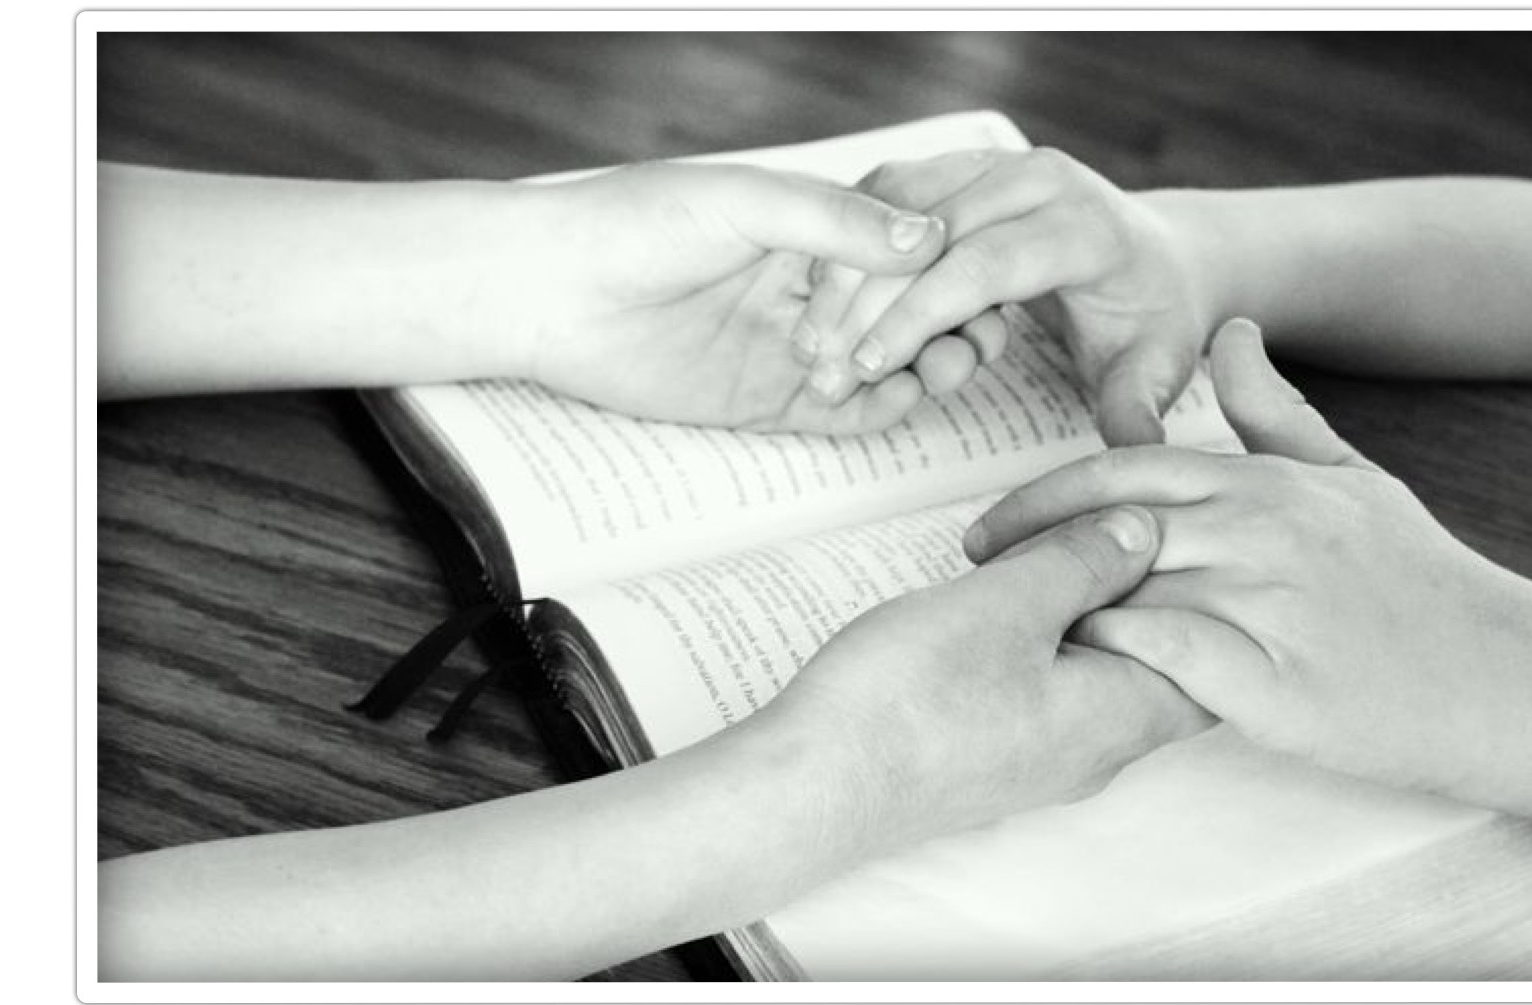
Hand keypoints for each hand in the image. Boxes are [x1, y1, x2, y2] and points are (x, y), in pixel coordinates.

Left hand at [508, 162, 948, 432]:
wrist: (550, 291)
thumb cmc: (634, 223)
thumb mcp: (745, 202)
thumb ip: (835, 222)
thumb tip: (928, 239)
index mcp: (811, 230)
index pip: (905, 252)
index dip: (948, 268)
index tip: (980, 277)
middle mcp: (812, 289)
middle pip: (909, 312)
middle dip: (951, 322)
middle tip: (979, 334)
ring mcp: (795, 348)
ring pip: (888, 365)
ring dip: (927, 366)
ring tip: (948, 365)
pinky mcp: (768, 401)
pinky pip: (845, 414)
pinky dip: (884, 410)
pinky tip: (904, 396)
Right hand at [760, 504, 1213, 845]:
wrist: (815, 785)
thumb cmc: (910, 700)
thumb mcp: (1009, 602)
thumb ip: (1087, 561)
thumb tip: (1145, 532)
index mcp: (1121, 715)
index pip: (1214, 657)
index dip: (1205, 585)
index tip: (1178, 526)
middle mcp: (1097, 751)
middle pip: (1160, 662)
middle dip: (1146, 591)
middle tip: (1113, 526)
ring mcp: (1045, 760)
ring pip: (1101, 674)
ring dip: (1087, 611)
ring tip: (1052, 551)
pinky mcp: (997, 756)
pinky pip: (1053, 691)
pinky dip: (1048, 638)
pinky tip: (1006, 599)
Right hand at [794, 148, 1212, 444]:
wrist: (1156, 256)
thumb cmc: (1151, 317)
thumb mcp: (1155, 368)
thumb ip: (1137, 410)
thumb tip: (1135, 451)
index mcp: (1083, 225)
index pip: (981, 266)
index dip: (917, 316)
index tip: (869, 367)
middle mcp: (1037, 180)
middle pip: (924, 234)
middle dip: (865, 302)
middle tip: (821, 367)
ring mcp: (995, 164)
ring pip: (894, 206)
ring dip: (845, 273)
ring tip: (811, 343)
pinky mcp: (963, 167)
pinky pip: (888, 194)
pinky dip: (849, 245)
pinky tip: (822, 304)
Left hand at [963, 319, 1531, 801]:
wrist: (1506, 676)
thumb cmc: (1421, 582)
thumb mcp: (1352, 479)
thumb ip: (1278, 412)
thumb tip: (1231, 332)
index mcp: (1266, 482)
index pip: (1122, 472)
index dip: (1041, 498)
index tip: (989, 527)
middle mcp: (1262, 531)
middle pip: (1106, 526)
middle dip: (1023, 549)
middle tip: (969, 576)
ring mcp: (1270, 605)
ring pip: (1126, 590)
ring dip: (1055, 611)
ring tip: (999, 637)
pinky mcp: (1278, 684)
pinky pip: (1168, 662)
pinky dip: (1113, 665)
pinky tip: (1075, 681)